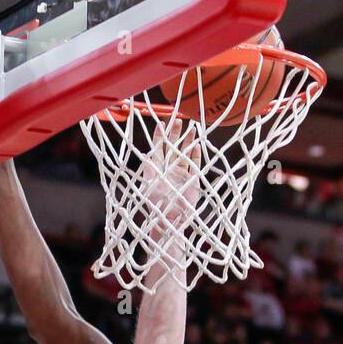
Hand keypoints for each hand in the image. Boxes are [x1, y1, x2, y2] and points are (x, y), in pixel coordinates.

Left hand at [143, 119, 200, 237]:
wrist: (170, 222)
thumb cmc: (156, 207)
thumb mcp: (148, 187)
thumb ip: (149, 171)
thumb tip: (146, 155)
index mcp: (157, 169)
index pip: (158, 148)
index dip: (160, 136)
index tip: (162, 124)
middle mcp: (169, 169)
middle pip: (173, 147)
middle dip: (175, 133)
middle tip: (179, 120)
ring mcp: (181, 174)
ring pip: (185, 153)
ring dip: (188, 141)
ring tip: (193, 128)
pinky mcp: (192, 180)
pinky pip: (194, 164)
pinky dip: (196, 154)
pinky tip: (196, 145)